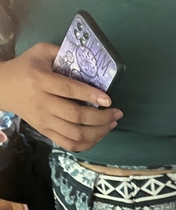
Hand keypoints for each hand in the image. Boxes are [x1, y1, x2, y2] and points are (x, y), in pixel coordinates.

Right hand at [0, 43, 122, 151]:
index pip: (69, 90)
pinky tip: (98, 136)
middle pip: (76, 116)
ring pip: (75, 134)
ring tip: (112, 124)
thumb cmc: (25, 67)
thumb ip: (61, 52)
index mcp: (41, 81)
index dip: (91, 96)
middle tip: (117, 113)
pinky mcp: (45, 132)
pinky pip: (69, 144)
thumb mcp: (40, 52)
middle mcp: (43, 103)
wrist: (2, 87)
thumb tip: (89, 60)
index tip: (109, 100)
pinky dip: (87, 144)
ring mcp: (44, 121)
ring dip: (99, 132)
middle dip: (102, 118)